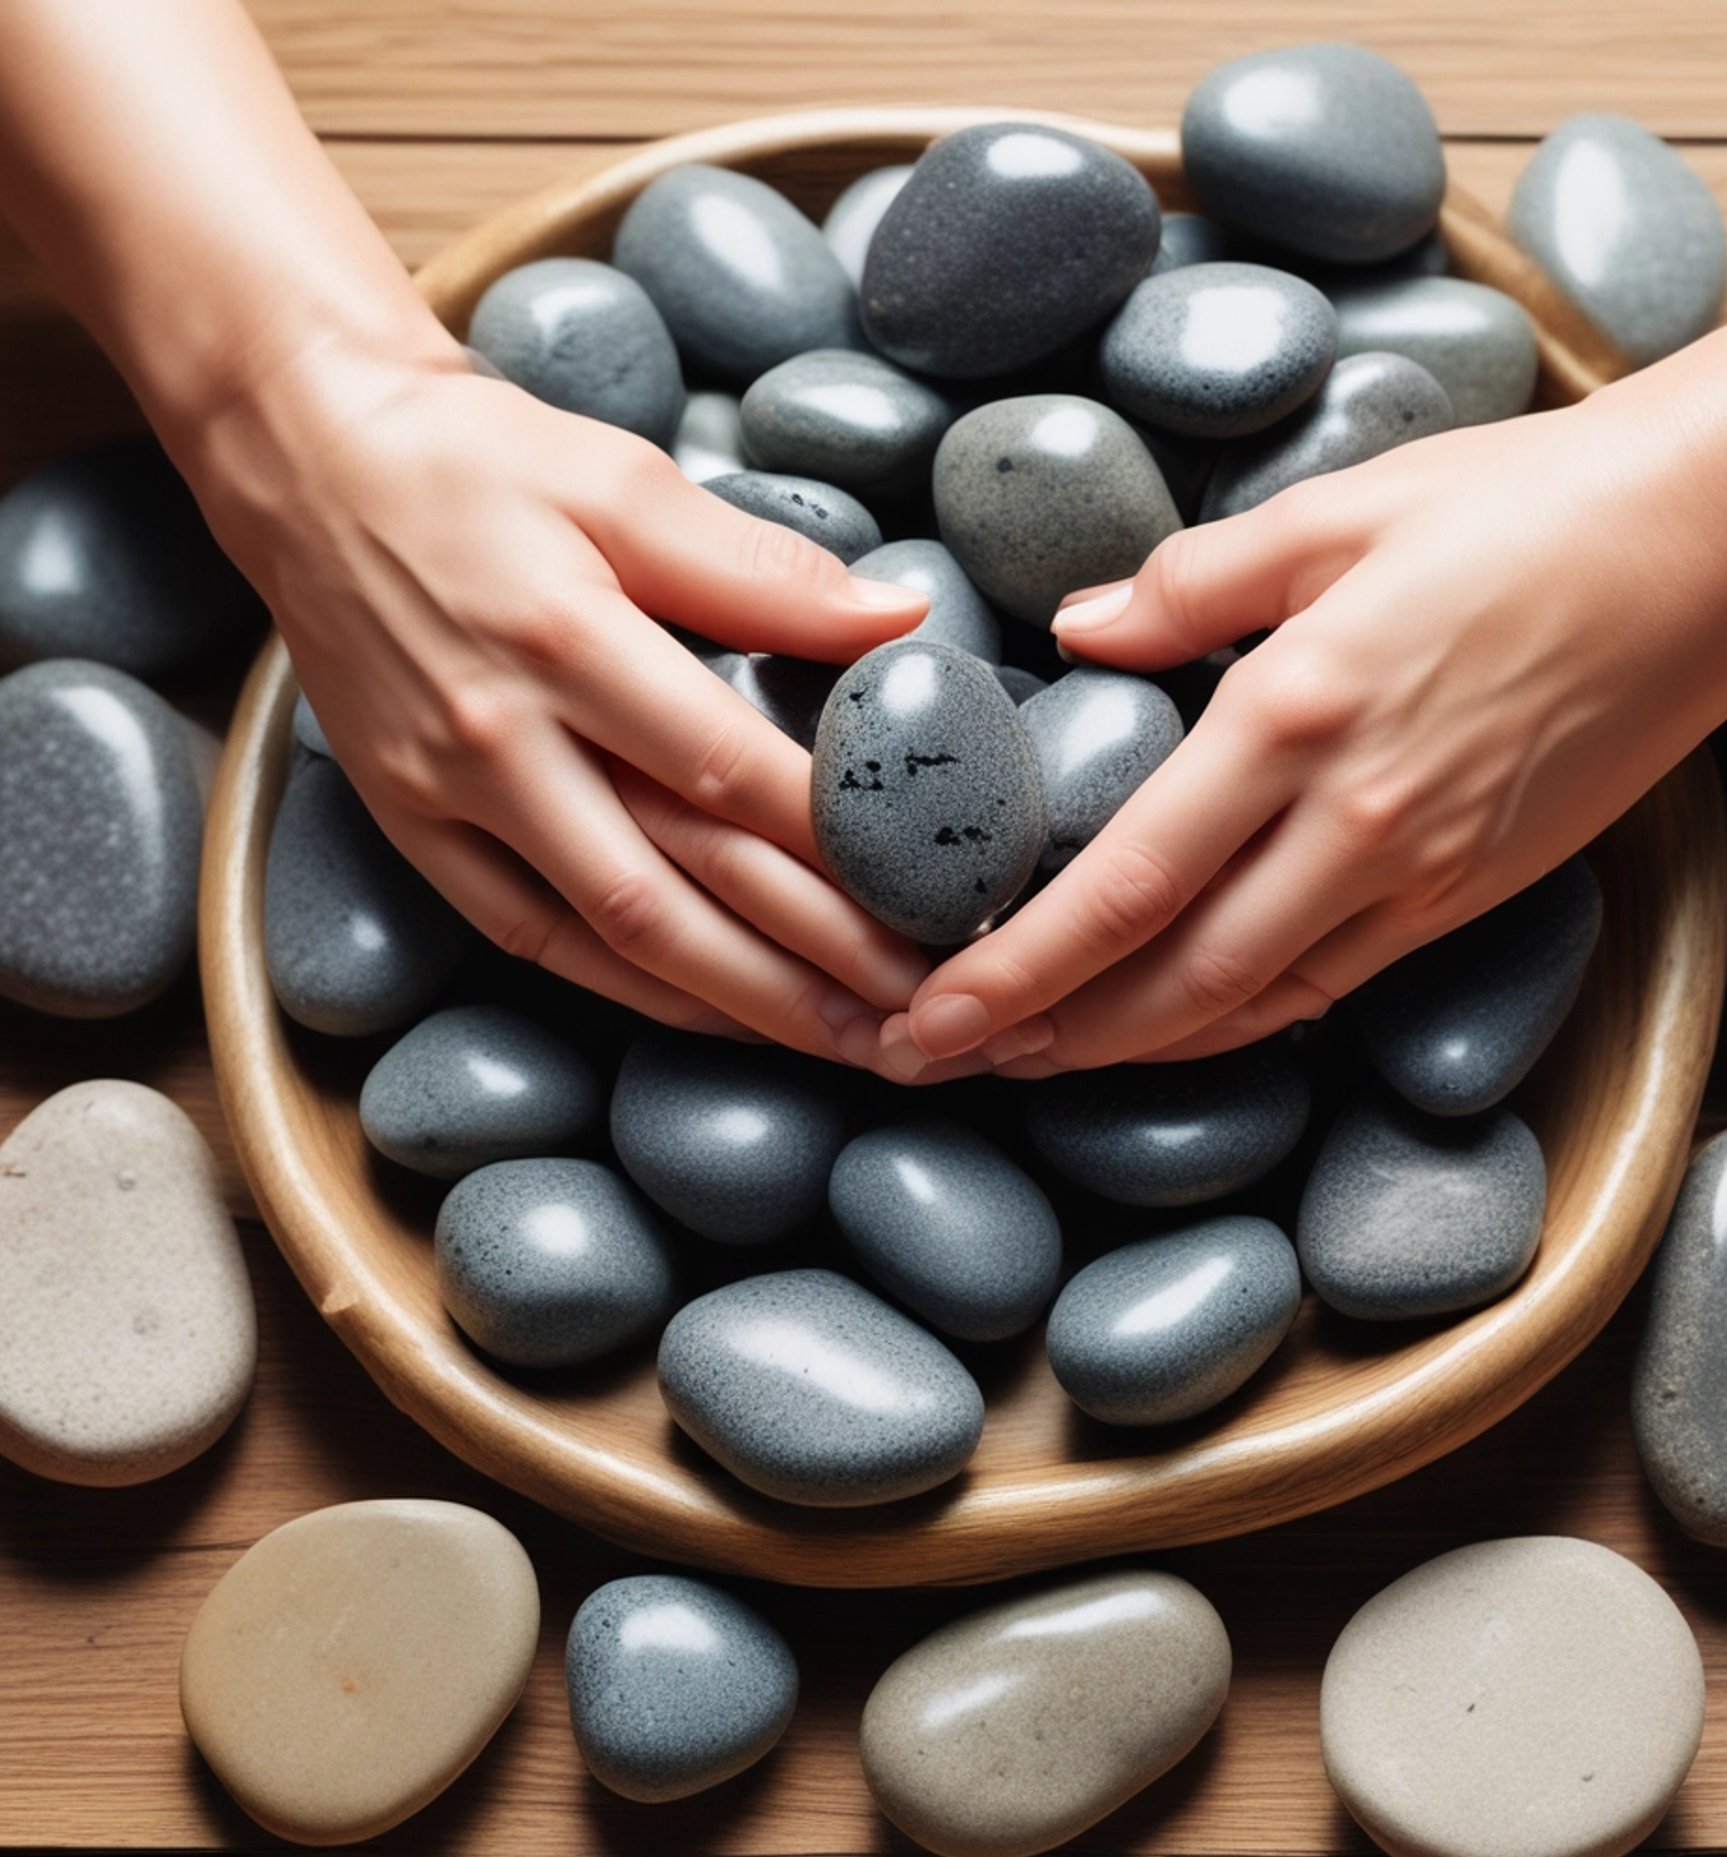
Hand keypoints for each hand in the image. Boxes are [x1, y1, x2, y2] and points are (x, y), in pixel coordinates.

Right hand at [194, 336, 938, 1067]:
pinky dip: (641, 991)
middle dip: (818, 959)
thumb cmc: (476, 461)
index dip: (841, 843)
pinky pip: (538, 941)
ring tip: (853, 1041)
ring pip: (619, 936)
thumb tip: (895, 623)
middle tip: (926, 1010)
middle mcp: (502, 740)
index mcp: (563, 638)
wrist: (304, 463)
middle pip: (685, 883)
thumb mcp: (622, 480)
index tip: (938, 887)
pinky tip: (727, 1018)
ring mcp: (449, 801)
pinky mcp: (416, 833)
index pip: (730, 769)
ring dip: (745, 1005)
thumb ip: (761, 568)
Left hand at [883, 384, 1726, 1077]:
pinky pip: (1329, 989)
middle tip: (939, 1064)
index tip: (927, 1017)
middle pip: (1168, 980)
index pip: (1122, 885)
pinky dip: (1237, 1024)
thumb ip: (1191, 585)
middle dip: (1041, 1038)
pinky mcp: (1472, 897)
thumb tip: (1077, 630)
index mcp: (1293, 716)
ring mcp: (1419, 875)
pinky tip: (1175, 1030)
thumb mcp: (1336, 513)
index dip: (1013, 971)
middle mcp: (1352, 823)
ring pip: (1246, 1007)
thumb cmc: (1524, 507)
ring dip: (1126, 1048)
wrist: (1715, 539)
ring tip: (1028, 1063)